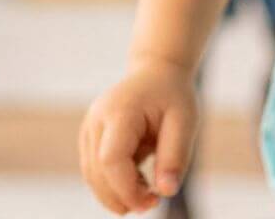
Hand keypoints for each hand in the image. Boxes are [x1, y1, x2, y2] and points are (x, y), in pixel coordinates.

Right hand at [79, 58, 197, 214]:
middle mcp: (96, 119)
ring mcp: (88, 128)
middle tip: (152, 202)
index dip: (126, 188)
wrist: (157, 71)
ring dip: (116, 193)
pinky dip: (114, 183)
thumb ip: (176, 155)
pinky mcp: (89, 138)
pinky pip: (95, 170)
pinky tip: (138, 182)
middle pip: (98, 172)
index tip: (151, 202)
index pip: (111, 159)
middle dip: (122, 196)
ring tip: (148, 192)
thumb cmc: (173, 95)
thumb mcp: (185, 120)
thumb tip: (167, 192)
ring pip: (92, 176)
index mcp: (120, 111)